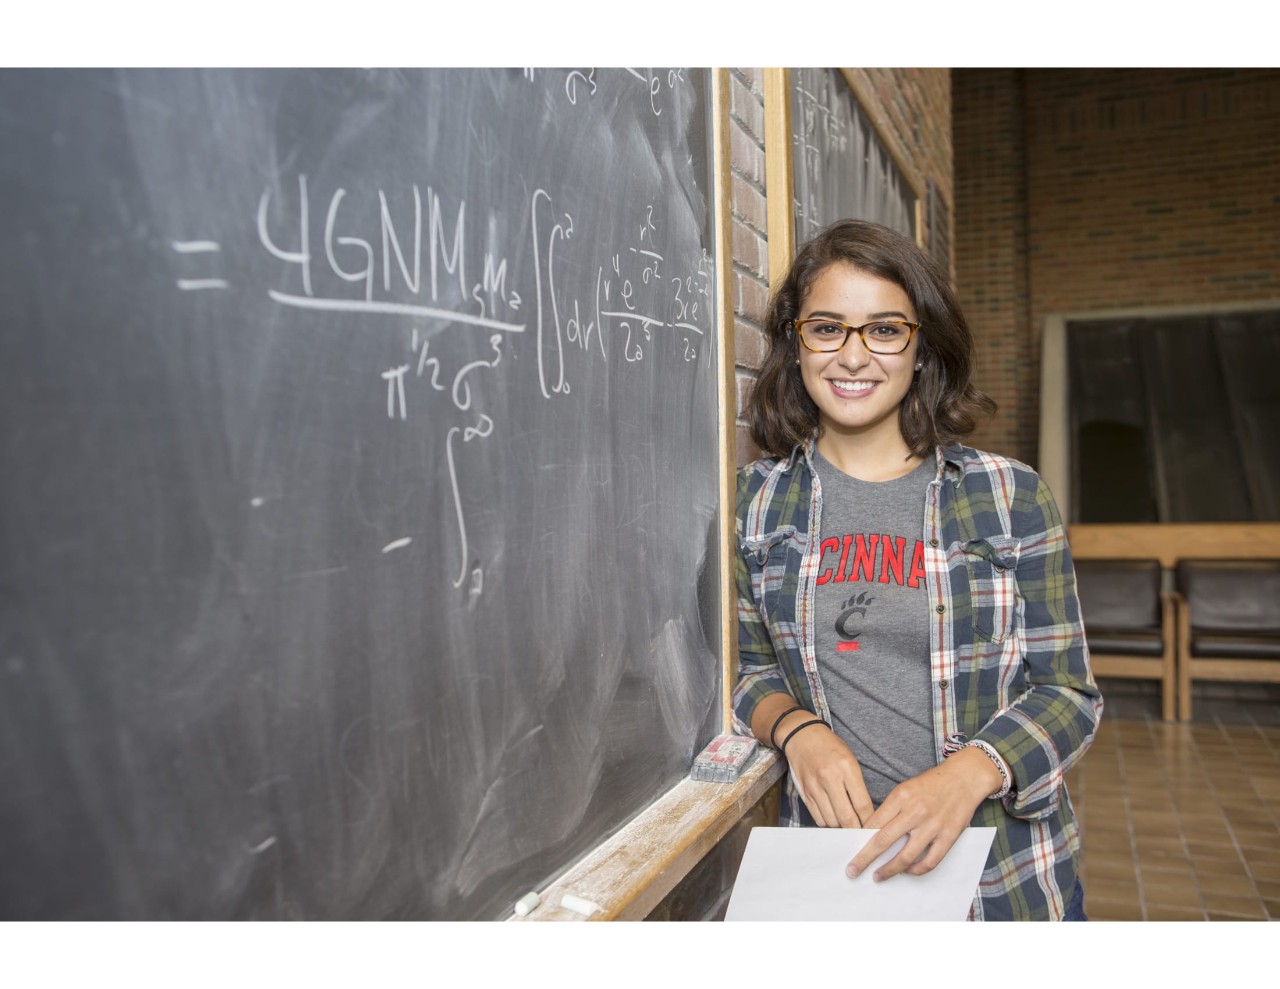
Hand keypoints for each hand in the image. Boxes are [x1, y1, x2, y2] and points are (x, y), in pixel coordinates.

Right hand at [782, 721, 874, 828]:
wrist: (802, 737)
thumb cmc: (830, 748)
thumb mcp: (850, 760)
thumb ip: (858, 785)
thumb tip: (866, 813)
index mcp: (846, 768)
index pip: (862, 804)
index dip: (870, 821)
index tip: (874, 828)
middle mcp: (829, 779)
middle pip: (847, 817)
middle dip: (856, 829)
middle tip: (862, 833)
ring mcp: (815, 787)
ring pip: (832, 821)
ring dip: (842, 828)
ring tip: (848, 826)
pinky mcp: (805, 794)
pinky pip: (818, 818)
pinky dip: (828, 823)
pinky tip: (834, 820)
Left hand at [845, 747, 999, 880]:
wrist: (963, 778)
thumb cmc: (931, 784)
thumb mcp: (904, 789)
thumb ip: (890, 809)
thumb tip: (872, 832)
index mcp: (900, 797)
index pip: (873, 823)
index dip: (859, 839)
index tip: (849, 850)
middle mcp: (915, 812)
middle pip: (883, 841)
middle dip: (865, 858)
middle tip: (852, 870)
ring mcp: (932, 826)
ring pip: (906, 856)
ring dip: (889, 870)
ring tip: (878, 876)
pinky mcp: (948, 837)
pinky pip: (930, 861)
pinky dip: (917, 870)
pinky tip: (907, 871)